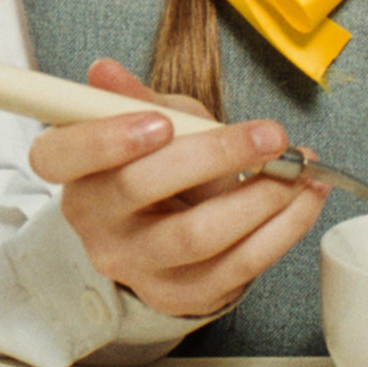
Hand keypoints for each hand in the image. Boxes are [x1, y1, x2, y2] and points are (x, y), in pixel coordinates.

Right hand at [20, 55, 323, 328]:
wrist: (162, 236)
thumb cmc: (152, 166)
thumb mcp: (143, 124)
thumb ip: (134, 98)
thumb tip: (106, 72)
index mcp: (74, 172)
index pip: (62, 156)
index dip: (106, 139)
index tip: (162, 122)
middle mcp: (95, 224)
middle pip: (141, 190)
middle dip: (215, 156)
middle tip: (269, 135)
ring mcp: (136, 264)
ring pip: (198, 235)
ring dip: (261, 197)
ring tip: (299, 168)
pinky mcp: (181, 294)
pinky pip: (238, 266)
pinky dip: (283, 229)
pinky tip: (305, 198)